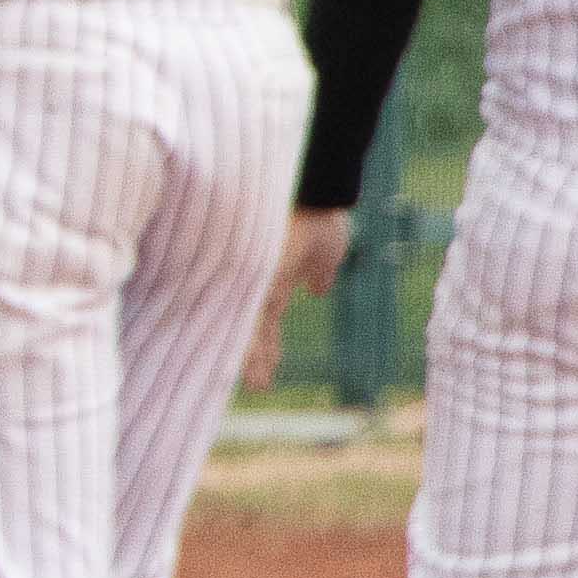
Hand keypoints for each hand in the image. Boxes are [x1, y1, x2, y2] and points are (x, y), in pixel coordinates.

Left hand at [245, 206, 353, 394]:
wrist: (317, 190)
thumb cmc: (321, 213)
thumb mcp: (326, 250)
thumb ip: (320, 272)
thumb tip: (318, 290)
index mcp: (275, 277)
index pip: (266, 318)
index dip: (266, 343)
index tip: (266, 367)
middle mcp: (260, 280)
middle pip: (253, 327)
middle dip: (255, 357)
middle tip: (258, 386)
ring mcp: (258, 278)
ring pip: (250, 327)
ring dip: (254, 358)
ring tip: (257, 385)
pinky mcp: (261, 276)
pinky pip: (253, 315)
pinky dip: (253, 342)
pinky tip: (252, 363)